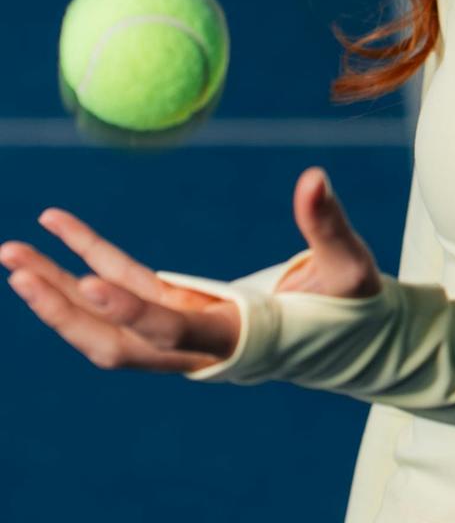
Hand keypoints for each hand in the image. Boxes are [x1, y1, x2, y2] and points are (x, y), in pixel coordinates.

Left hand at [0, 167, 380, 373]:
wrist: (347, 343)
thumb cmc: (354, 306)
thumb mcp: (351, 266)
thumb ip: (329, 225)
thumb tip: (314, 175)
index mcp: (237, 339)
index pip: (172, 331)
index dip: (132, 310)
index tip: (90, 280)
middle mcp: (198, 347)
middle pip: (115, 341)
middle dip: (62, 309)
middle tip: (17, 266)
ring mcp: (183, 333)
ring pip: (107, 325)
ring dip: (58, 294)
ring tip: (14, 255)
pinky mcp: (179, 313)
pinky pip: (126, 290)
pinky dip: (91, 262)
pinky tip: (59, 230)